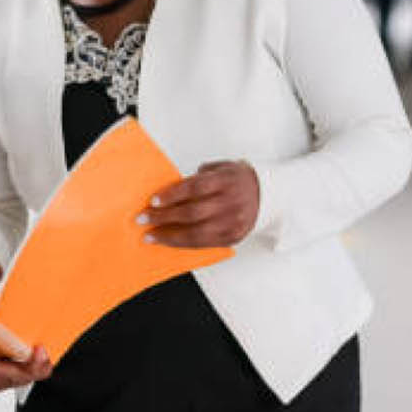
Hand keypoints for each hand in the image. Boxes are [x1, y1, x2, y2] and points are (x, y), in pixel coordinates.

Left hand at [139, 161, 258, 248]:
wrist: (268, 194)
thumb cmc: (237, 179)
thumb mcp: (220, 167)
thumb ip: (198, 177)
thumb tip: (171, 190)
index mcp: (227, 181)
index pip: (195, 188)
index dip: (172, 195)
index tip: (153, 201)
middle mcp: (231, 202)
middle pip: (192, 213)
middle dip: (164, 217)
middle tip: (144, 219)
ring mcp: (233, 222)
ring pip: (197, 233)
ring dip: (170, 236)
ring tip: (152, 235)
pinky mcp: (233, 237)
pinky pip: (205, 244)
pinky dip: (184, 244)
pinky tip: (170, 241)